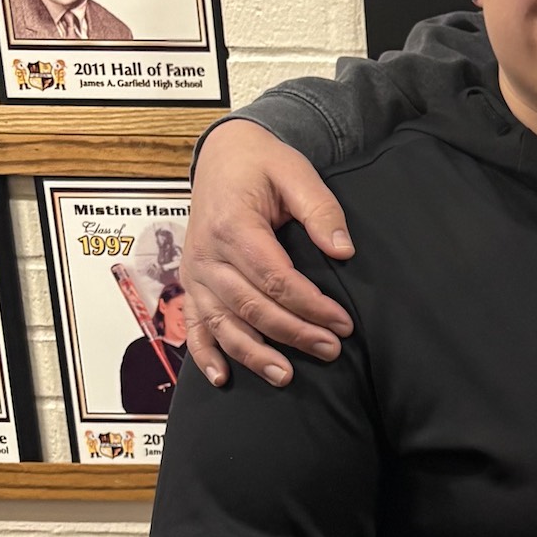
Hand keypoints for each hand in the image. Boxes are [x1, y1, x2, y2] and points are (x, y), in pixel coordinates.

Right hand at [182, 118, 356, 387]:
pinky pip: (193, 325)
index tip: (342, 323)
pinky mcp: (192, 284)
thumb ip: (321, 210)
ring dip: (253, 354)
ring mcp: (196, 273)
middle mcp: (208, 255)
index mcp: (233, 226)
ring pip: (223, 323)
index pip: (275, 278)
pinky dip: (204, 355)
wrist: (224, 157)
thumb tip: (344, 250)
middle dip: (293, 333)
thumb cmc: (263, 166)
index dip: (310, 305)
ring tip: (286, 377)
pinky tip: (223, 379)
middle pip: (252, 306)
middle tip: (330, 350)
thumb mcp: (297, 173)